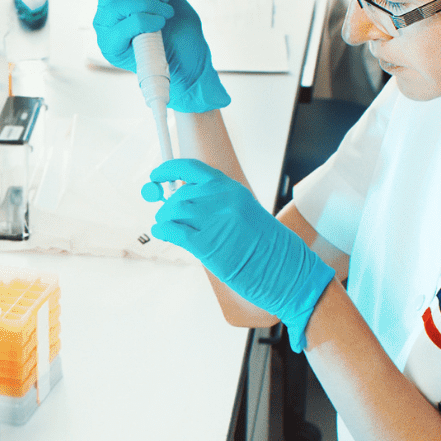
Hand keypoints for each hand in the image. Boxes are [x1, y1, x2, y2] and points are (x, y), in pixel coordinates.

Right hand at [95, 0, 230, 112]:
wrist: (191, 65)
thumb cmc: (179, 33)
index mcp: (114, 0)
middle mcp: (105, 15)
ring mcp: (106, 32)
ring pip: (117, 3)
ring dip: (149, 2)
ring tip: (165, 13)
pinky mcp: (112, 48)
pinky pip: (125, 23)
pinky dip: (147, 18)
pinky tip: (160, 24)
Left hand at [142, 159, 332, 347]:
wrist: (284, 270)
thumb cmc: (264, 247)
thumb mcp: (243, 213)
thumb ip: (214, 204)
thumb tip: (178, 201)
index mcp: (232, 189)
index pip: (192, 170)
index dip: (169, 170)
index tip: (155, 175)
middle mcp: (222, 200)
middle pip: (179, 194)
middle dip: (167, 206)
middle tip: (164, 216)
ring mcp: (214, 221)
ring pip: (172, 211)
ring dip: (164, 219)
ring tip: (165, 227)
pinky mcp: (207, 244)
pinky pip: (172, 231)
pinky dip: (162, 231)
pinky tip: (161, 233)